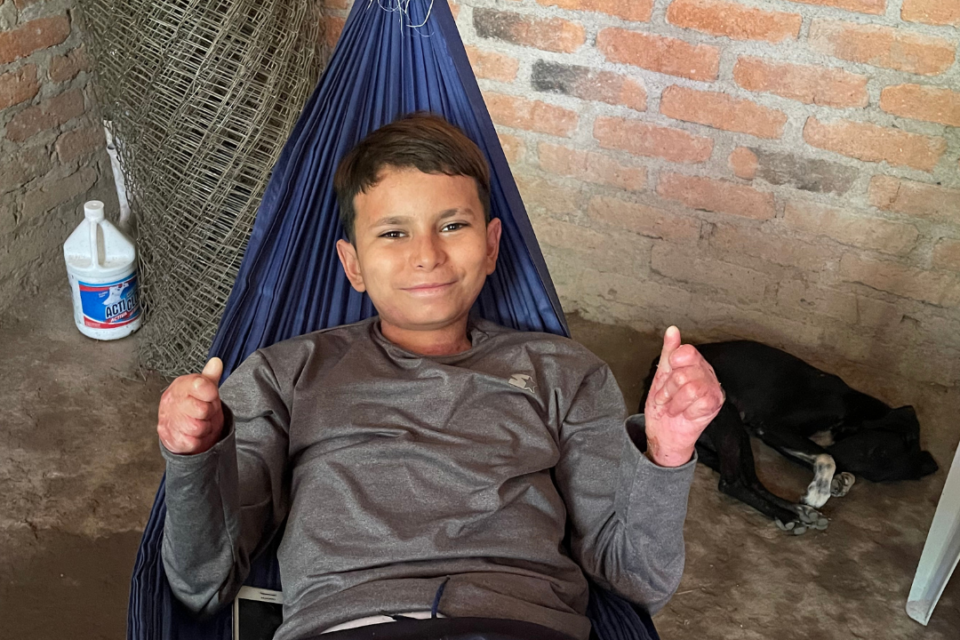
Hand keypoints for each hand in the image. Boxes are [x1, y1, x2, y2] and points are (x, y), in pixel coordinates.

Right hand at [157, 357, 224, 454]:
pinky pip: (192, 442)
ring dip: (204, 427)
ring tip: (200, 422)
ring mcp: (169, 421)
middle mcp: (172, 402)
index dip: (210, 392)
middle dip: (209, 412)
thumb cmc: (193, 405)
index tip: (211, 395)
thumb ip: (210, 376)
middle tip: (205, 411)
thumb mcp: (203, 389)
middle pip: (202, 410)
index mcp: (181, 386)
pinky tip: (194, 434)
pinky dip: (198, 440)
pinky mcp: (170, 439)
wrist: (178, 427)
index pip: (200, 385)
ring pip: (198, 428)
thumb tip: (216, 362)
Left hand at [643, 327, 723, 466]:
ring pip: (691, 387)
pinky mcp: (715, 404)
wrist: (664, 433)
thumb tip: (672, 330)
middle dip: (668, 388)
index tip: (667, 376)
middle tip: (666, 398)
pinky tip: (685, 413)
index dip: (673, 364)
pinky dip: (686, 409)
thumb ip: (668, 352)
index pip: (686, 352)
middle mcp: (706, 374)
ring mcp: (712, 389)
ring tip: (673, 407)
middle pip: (684, 372)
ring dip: (675, 401)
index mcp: (694, 364)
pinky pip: (699, 400)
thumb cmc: (663, 406)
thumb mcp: (661, 376)